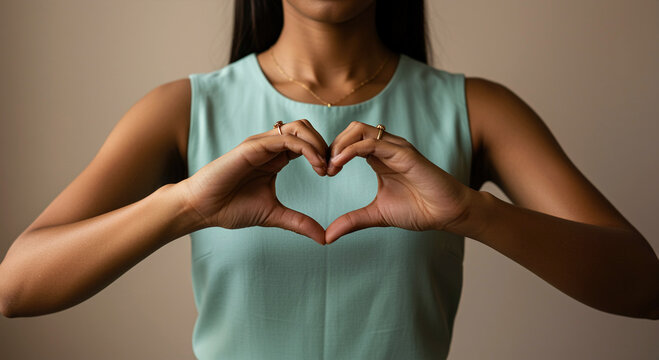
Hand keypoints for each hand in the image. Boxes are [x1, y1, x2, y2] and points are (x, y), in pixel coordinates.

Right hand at [178, 119, 328, 244]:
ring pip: (299, 127)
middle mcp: (270, 146)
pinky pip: (286, 138)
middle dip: (325, 144)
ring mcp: (261, 144)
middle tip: (333, 169)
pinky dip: (306, 148)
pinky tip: (315, 166)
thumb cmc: (231, 209)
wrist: (202, 209)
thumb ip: (299, 222)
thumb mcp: (274, 215)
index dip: (324, 154)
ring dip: (318, 143)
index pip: (307, 142)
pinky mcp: (253, 147)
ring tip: (324, 167)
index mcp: (276, 158)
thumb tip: (324, 238)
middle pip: (306, 128)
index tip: (333, 174)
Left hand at [324, 121, 473, 243]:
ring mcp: (395, 148)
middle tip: (323, 169)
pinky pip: (372, 143)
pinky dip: (351, 150)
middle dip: (332, 145)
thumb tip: (327, 237)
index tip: (322, 173)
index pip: (349, 141)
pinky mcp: (404, 153)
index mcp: (379, 157)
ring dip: (339, 145)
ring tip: (330, 167)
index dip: (332, 153)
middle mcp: (387, 148)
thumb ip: (352, 221)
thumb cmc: (418, 209)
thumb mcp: (376, 215)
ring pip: (360, 130)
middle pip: (351, 129)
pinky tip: (339, 164)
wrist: (446, 213)